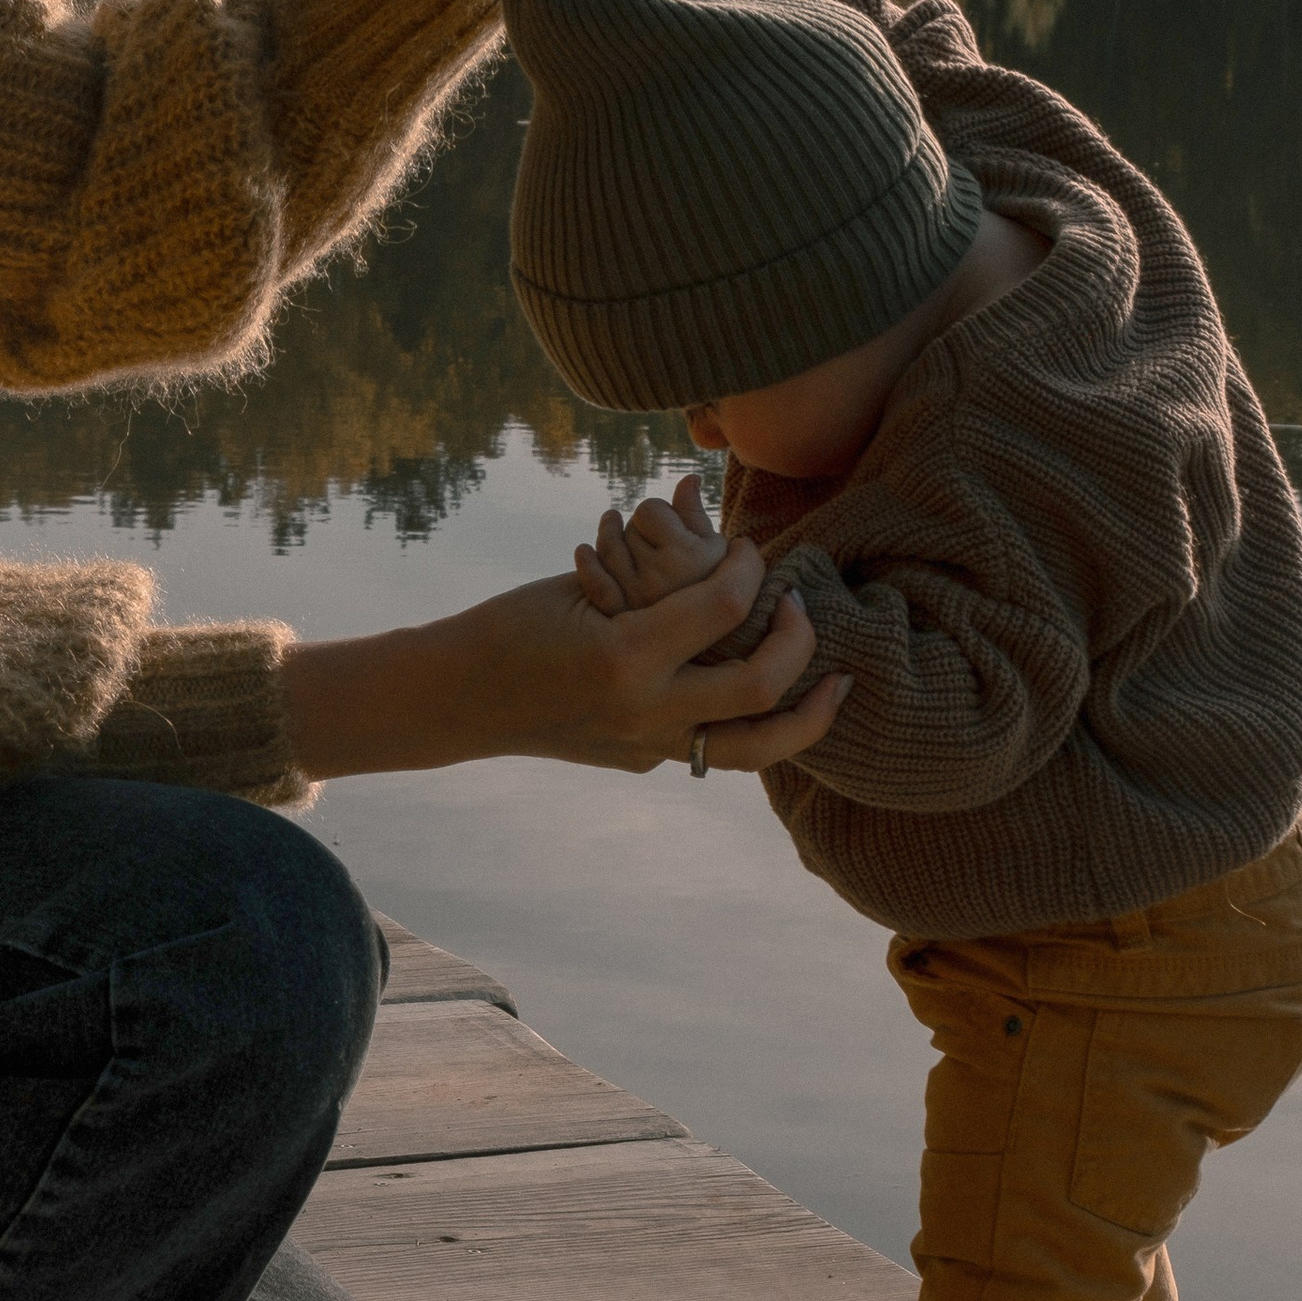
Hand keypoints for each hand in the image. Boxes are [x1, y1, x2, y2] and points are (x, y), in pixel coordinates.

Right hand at [279, 535, 849, 780]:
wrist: (460, 699)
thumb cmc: (513, 622)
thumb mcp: (582, 585)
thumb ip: (655, 575)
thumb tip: (721, 539)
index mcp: (624, 656)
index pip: (726, 605)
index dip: (751, 565)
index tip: (748, 545)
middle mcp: (644, 712)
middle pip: (763, 685)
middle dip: (799, 637)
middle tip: (798, 603)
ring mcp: (647, 747)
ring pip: (759, 749)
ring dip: (811, 715)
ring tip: (841, 685)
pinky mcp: (645, 762)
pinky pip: (717, 746)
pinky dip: (749, 716)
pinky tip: (765, 686)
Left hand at [574, 472, 728, 615]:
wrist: (691, 647)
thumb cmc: (709, 590)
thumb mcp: (712, 553)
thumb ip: (696, 515)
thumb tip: (690, 479)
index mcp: (693, 562)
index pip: (651, 509)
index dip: (658, 514)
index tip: (670, 527)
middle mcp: (663, 583)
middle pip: (629, 527)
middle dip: (637, 529)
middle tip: (650, 543)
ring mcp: (635, 602)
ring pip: (608, 547)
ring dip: (609, 536)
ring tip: (616, 532)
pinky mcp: (614, 619)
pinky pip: (592, 578)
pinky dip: (587, 561)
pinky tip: (585, 550)